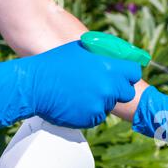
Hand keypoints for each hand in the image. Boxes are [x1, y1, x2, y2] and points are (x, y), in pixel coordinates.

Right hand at [0, 41, 140, 133]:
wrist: (34, 86)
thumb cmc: (55, 64)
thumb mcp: (82, 50)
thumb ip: (103, 56)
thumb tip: (117, 57)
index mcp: (109, 67)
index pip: (134, 73)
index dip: (128, 74)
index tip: (123, 76)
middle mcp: (109, 87)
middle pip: (127, 92)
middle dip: (118, 90)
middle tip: (102, 86)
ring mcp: (101, 104)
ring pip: (110, 104)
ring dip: (100, 100)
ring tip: (79, 92)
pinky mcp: (92, 118)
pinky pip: (97, 115)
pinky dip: (89, 111)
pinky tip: (75, 102)